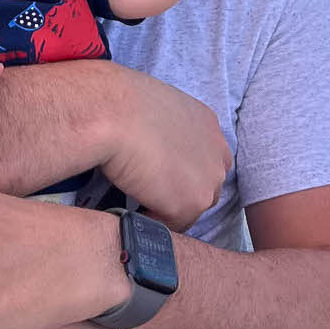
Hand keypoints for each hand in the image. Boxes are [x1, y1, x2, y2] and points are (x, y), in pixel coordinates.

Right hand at [99, 67, 227, 229]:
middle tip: (147, 189)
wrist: (112, 114)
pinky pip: (173, 225)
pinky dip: (153, 221)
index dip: (183, 169)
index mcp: (207, 124)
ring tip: (137, 199)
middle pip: (205, 185)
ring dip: (167, 207)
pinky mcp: (191, 203)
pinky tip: (131, 208)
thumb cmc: (118, 104)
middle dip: (179, 191)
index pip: (205, 157)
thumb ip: (163, 129)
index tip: (159, 172)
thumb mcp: (152, 109)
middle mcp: (217, 151)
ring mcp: (208, 179)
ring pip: (191, 207)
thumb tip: (150, 144)